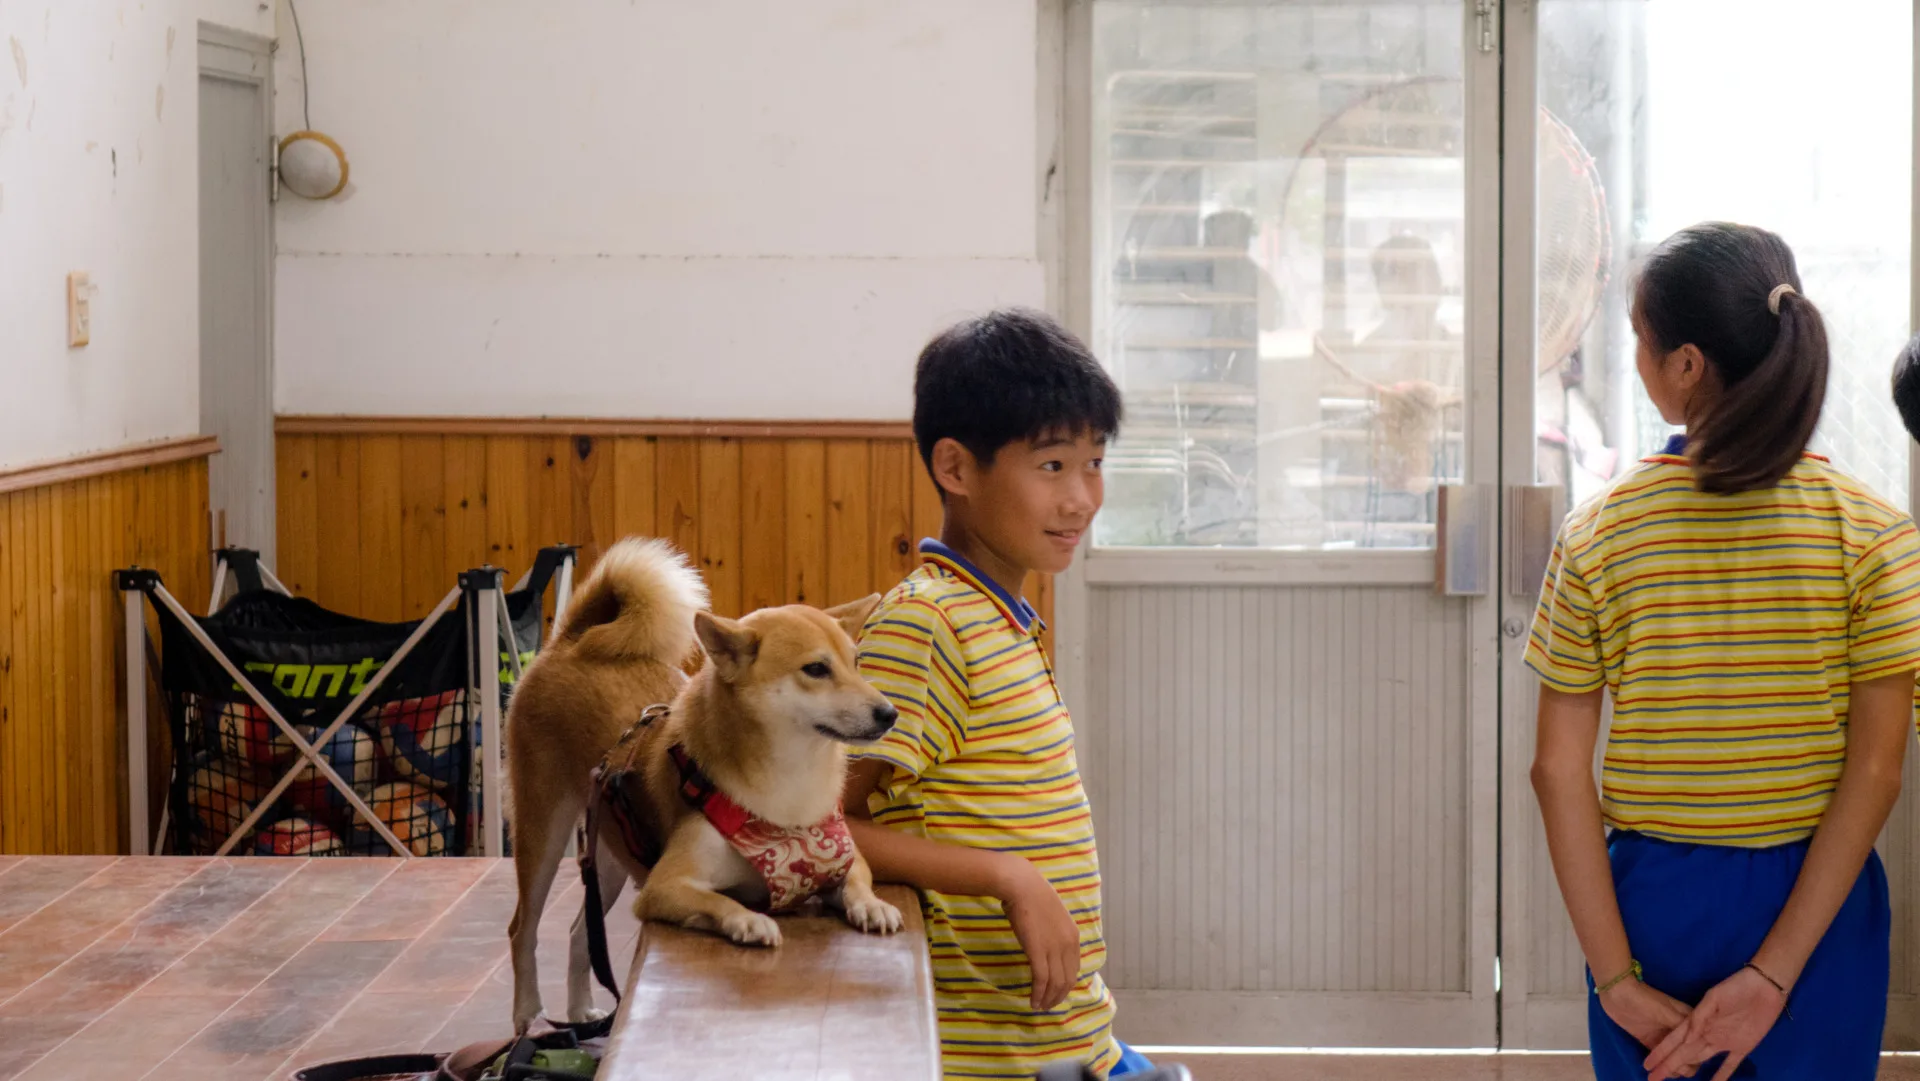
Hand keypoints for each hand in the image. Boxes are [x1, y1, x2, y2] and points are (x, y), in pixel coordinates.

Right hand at [998, 856, 1081, 1010]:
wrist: (1022, 885)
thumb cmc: (1033, 895)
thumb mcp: (1053, 916)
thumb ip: (1055, 933)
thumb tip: (1049, 945)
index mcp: (1074, 936)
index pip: (1074, 969)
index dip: (1065, 985)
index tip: (1057, 992)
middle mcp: (1068, 945)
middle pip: (1067, 980)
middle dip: (1058, 996)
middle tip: (1048, 1005)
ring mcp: (1054, 949)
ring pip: (1055, 983)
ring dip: (1048, 999)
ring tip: (1039, 1007)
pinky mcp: (1038, 952)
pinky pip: (1041, 980)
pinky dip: (1038, 993)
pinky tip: (1033, 1001)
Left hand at [1598, 979, 1693, 1063]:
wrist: (1617, 994)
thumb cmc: (1645, 1000)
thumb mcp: (1667, 1013)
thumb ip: (1682, 1028)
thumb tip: (1697, 1044)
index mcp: (1689, 1020)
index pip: (1700, 1042)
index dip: (1697, 1055)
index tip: (1689, 1062)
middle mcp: (1680, 1030)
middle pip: (1690, 1053)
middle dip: (1687, 1064)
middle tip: (1674, 1068)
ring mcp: (1665, 1037)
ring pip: (1677, 1058)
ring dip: (1675, 1068)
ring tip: (1667, 1072)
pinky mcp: (1652, 1042)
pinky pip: (1662, 1059)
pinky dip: (1664, 1068)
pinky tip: (1661, 1074)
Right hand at [1645, 967, 1787, 1080]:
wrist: (1764, 987)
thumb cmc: (1735, 988)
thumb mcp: (1713, 998)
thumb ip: (1699, 1017)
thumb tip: (1687, 1039)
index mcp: (1698, 1021)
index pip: (1675, 1040)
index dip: (1661, 1052)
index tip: (1647, 1064)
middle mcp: (1707, 1034)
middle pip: (1683, 1052)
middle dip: (1667, 1065)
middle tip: (1652, 1079)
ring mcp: (1723, 1042)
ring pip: (1699, 1059)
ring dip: (1686, 1069)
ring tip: (1672, 1079)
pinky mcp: (1742, 1047)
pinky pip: (1729, 1065)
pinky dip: (1721, 1077)